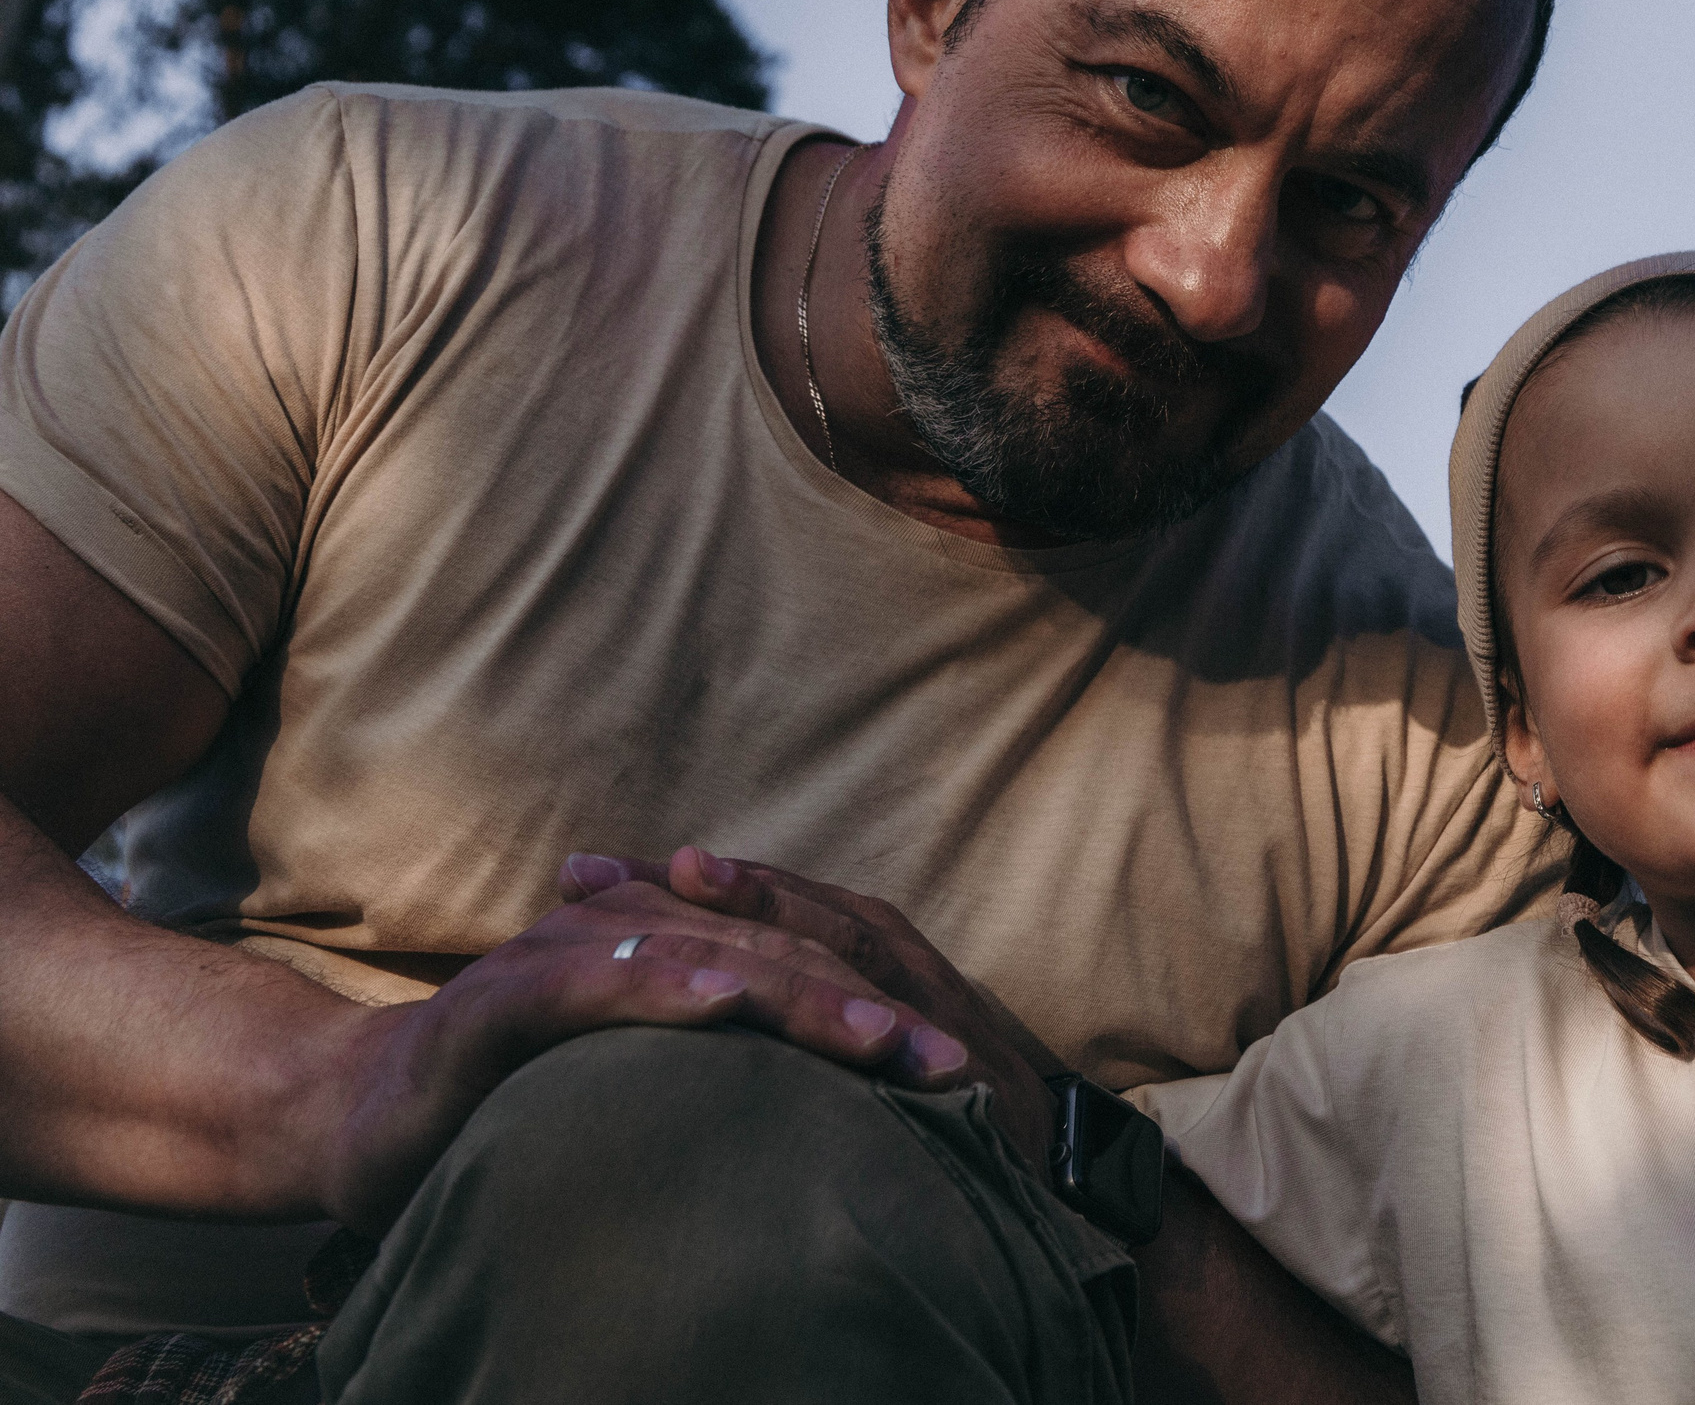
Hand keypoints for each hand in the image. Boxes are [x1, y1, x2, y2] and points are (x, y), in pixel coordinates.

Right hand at [311, 852, 976, 1234]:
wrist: (356, 1113)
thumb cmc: (515, 1106)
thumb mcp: (640, 1095)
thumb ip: (724, 1088)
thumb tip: (844, 1131)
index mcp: (674, 952)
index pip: (798, 974)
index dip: (883, 1013)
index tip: (963, 1073)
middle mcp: (631, 935)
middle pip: (774, 960)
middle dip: (870, 1009)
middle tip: (950, 1065)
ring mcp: (563, 957)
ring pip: (702, 958)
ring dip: (795, 993)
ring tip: (875, 1035)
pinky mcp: (498, 1000)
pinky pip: (594, 982)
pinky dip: (662, 985)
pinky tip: (722, 1002)